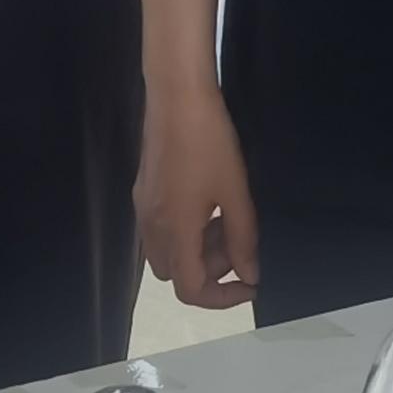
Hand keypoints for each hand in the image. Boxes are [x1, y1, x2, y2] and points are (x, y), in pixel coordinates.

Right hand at [134, 80, 260, 308]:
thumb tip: (249, 275)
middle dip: (209, 270)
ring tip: (225, 219)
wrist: (176, 95)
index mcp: (175, 231)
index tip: (249, 283)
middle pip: (176, 274)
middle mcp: (152, 227)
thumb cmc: (210, 142)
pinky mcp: (143, 190)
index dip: (222, 297)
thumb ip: (242, 238)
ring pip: (166, 252)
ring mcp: (143, 208)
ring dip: (196, 250)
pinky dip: (184, 230)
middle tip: (237, 242)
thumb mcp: (235, 192)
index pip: (190, 290)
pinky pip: (160, 229)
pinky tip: (206, 202)